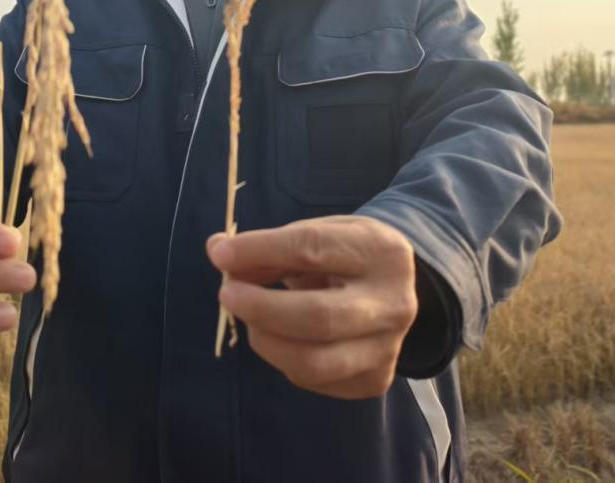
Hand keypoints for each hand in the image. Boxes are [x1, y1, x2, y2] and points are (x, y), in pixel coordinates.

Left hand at [207, 215, 416, 398]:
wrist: (396, 289)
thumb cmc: (345, 255)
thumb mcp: (316, 235)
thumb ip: (270, 247)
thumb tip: (218, 252)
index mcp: (380, 252)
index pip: (312, 250)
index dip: (261, 251)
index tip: (221, 255)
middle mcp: (393, 304)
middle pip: (317, 317)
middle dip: (260, 308)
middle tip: (226, 295)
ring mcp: (387, 348)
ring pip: (313, 362)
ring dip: (266, 341)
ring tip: (250, 321)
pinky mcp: (374, 381)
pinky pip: (314, 381)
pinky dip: (283, 360)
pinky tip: (280, 338)